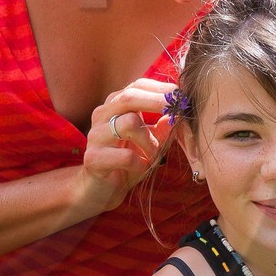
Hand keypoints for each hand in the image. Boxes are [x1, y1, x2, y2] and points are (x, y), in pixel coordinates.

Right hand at [79, 78, 178, 212]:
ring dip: (150, 141)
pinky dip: (140, 162)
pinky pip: (125, 155)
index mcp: (115, 106)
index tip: (182, 97)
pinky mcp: (93, 158)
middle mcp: (102, 115)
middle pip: (129, 97)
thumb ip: (162, 128)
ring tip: (154, 155)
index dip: (161, 89)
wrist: (101, 190)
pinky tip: (141, 168)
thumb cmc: (127, 161)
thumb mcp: (149, 142)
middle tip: (178, 113)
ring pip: (129, 123)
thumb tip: (178, 115)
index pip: (137, 86)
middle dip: (158, 102)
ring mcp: (95, 135)